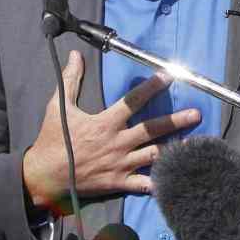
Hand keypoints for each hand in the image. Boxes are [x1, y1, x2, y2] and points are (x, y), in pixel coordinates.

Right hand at [22, 50, 199, 210]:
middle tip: (196, 114)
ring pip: (154, 155)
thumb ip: (71, 80)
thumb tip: (75, 55)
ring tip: (196, 143)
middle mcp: (117, 143)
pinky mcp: (119, 182)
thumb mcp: (58, 107)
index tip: (169, 76)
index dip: (152, 87)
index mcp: (105, 123)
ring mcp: (120, 164)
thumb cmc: (53, 141)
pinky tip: (177, 177)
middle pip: (152, 129)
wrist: (43, 177)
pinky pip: (143, 184)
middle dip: (176, 120)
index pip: (133, 101)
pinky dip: (160, 181)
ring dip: (175, 148)